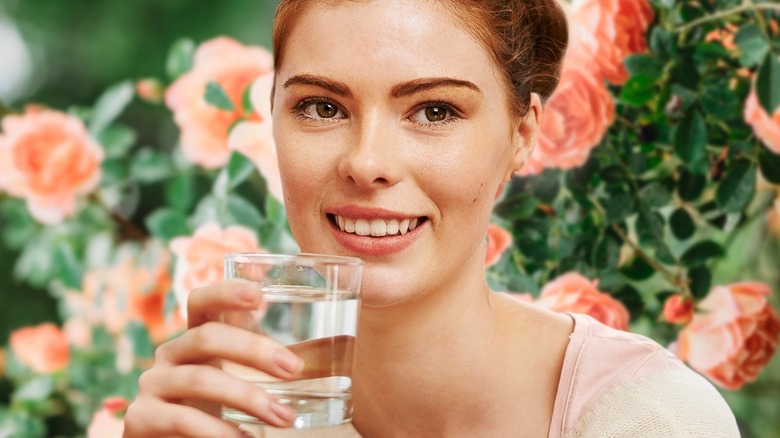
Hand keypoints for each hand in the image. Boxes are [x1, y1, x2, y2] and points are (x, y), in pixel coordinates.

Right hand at [123, 279, 303, 436]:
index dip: (226, 292)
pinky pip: (183, 419)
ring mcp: (152, 385)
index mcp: (194, 339)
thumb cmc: (213, 413)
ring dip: (248, 397)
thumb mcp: (234, 383)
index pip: (202, 302)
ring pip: (200, 379)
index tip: (260, 293)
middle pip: (207, 336)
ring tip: (283, 417)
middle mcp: (169, 354)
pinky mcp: (141, 418)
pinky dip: (219, 431)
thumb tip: (315, 363)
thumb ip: (259, 367)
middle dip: (254, 350)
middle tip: (293, 369)